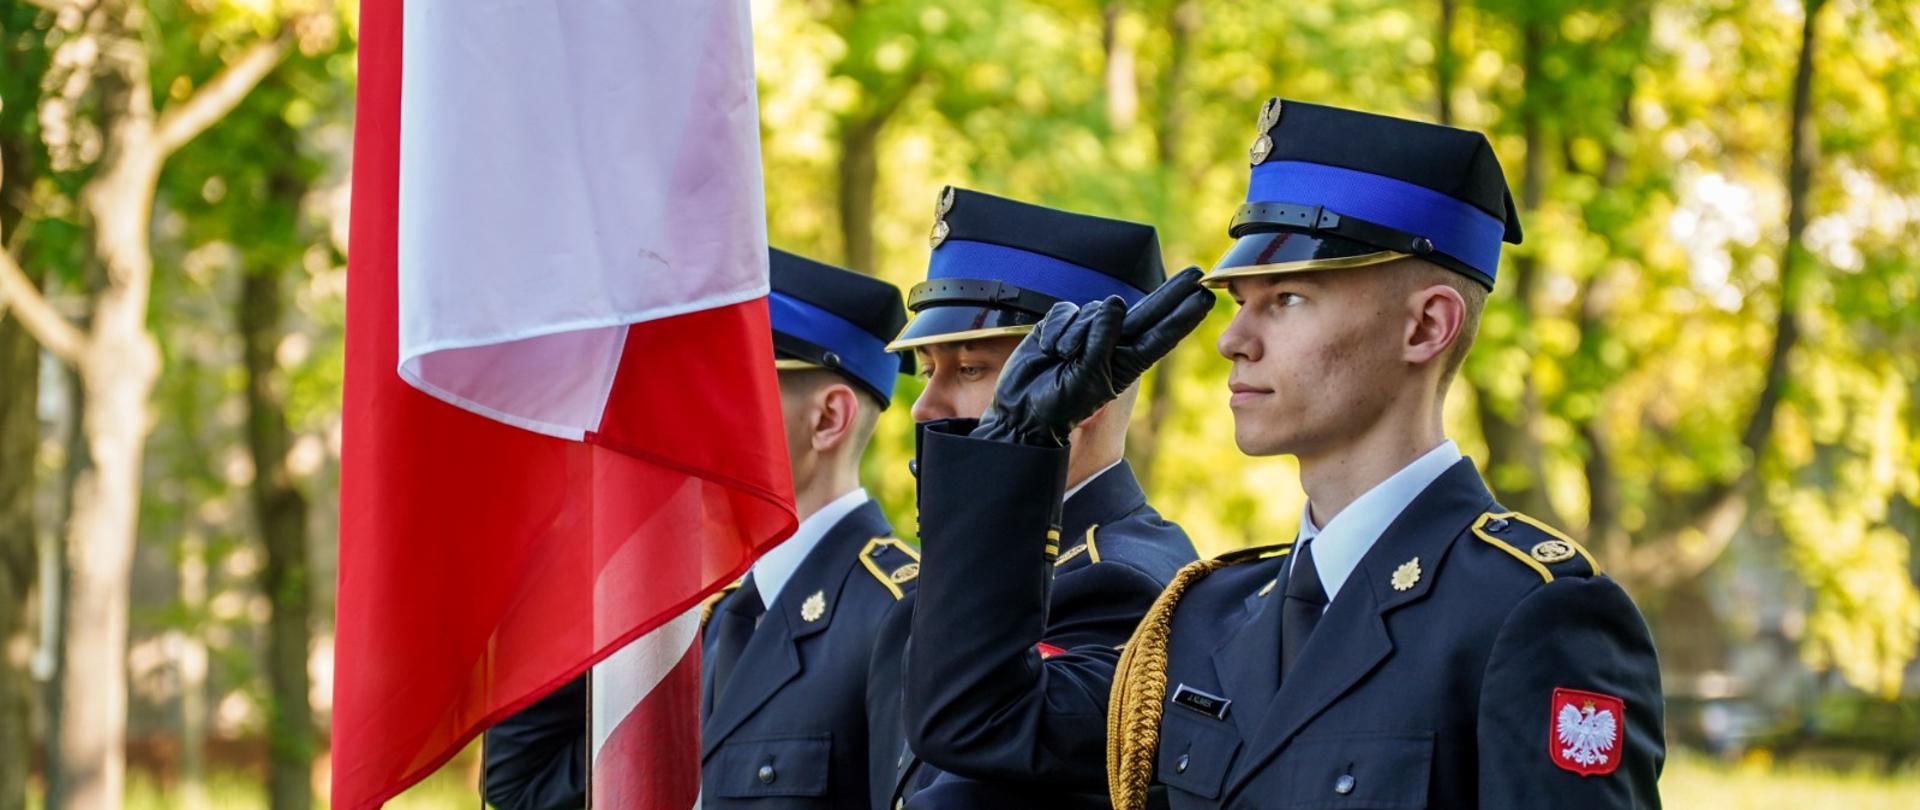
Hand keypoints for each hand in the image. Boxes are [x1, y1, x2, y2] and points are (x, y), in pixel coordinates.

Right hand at [972, 267, 1213, 446]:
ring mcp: (1088, 333)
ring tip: (1064, 357)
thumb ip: (1103, 341)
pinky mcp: (1062, 324)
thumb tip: (1115, 302)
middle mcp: (1113, 344)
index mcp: (1127, 363)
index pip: (1162, 335)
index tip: (1205, 297)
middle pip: (1147, 311)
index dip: (1184, 316)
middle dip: (1170, 292)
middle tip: (1196, 272)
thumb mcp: (1088, 379)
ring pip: (1095, 310)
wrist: (1021, 410)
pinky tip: (1050, 349)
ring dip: (1079, 332)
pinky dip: (1058, 328)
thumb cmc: (1059, 404)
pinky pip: (1067, 310)